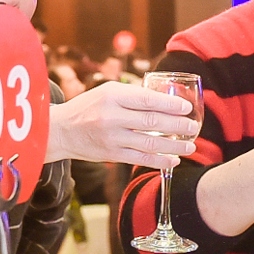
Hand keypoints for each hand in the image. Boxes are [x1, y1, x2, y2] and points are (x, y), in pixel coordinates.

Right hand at [48, 81, 197, 173]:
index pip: (147, 100)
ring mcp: (112, 138)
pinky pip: (140, 159)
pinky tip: (174, 161)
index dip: (170, 105)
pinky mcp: (112, 155)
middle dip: (177, 125)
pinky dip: (160, 161)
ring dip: (174, 146)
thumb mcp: (107, 92)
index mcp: (112, 96)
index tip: (187, 108)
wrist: (60, 131)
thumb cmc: (88, 107)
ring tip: (190, 145)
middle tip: (193, 127)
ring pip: (149, 144)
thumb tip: (166, 98)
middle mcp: (112, 117)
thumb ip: (134, 94)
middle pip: (152, 122)